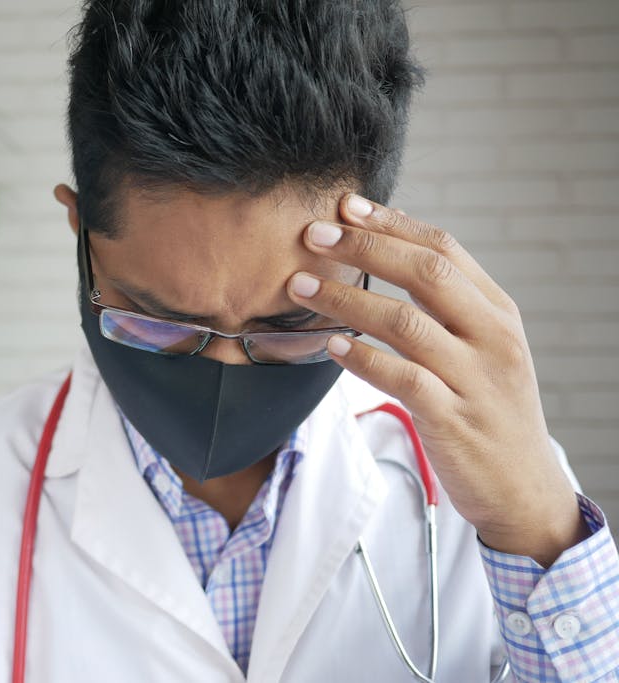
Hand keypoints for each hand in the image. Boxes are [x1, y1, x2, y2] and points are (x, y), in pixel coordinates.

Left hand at [287, 193, 589, 567]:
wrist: (523, 489)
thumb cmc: (488, 410)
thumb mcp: (482, 348)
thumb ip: (445, 304)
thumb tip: (392, 247)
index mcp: (497, 311)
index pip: (444, 248)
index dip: (391, 223)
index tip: (345, 206)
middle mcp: (492, 337)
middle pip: (425, 273)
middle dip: (364, 247)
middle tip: (311, 235)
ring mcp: (475, 378)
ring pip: (406, 322)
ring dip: (347, 299)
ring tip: (300, 286)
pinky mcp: (453, 419)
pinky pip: (403, 378)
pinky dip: (364, 358)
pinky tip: (332, 346)